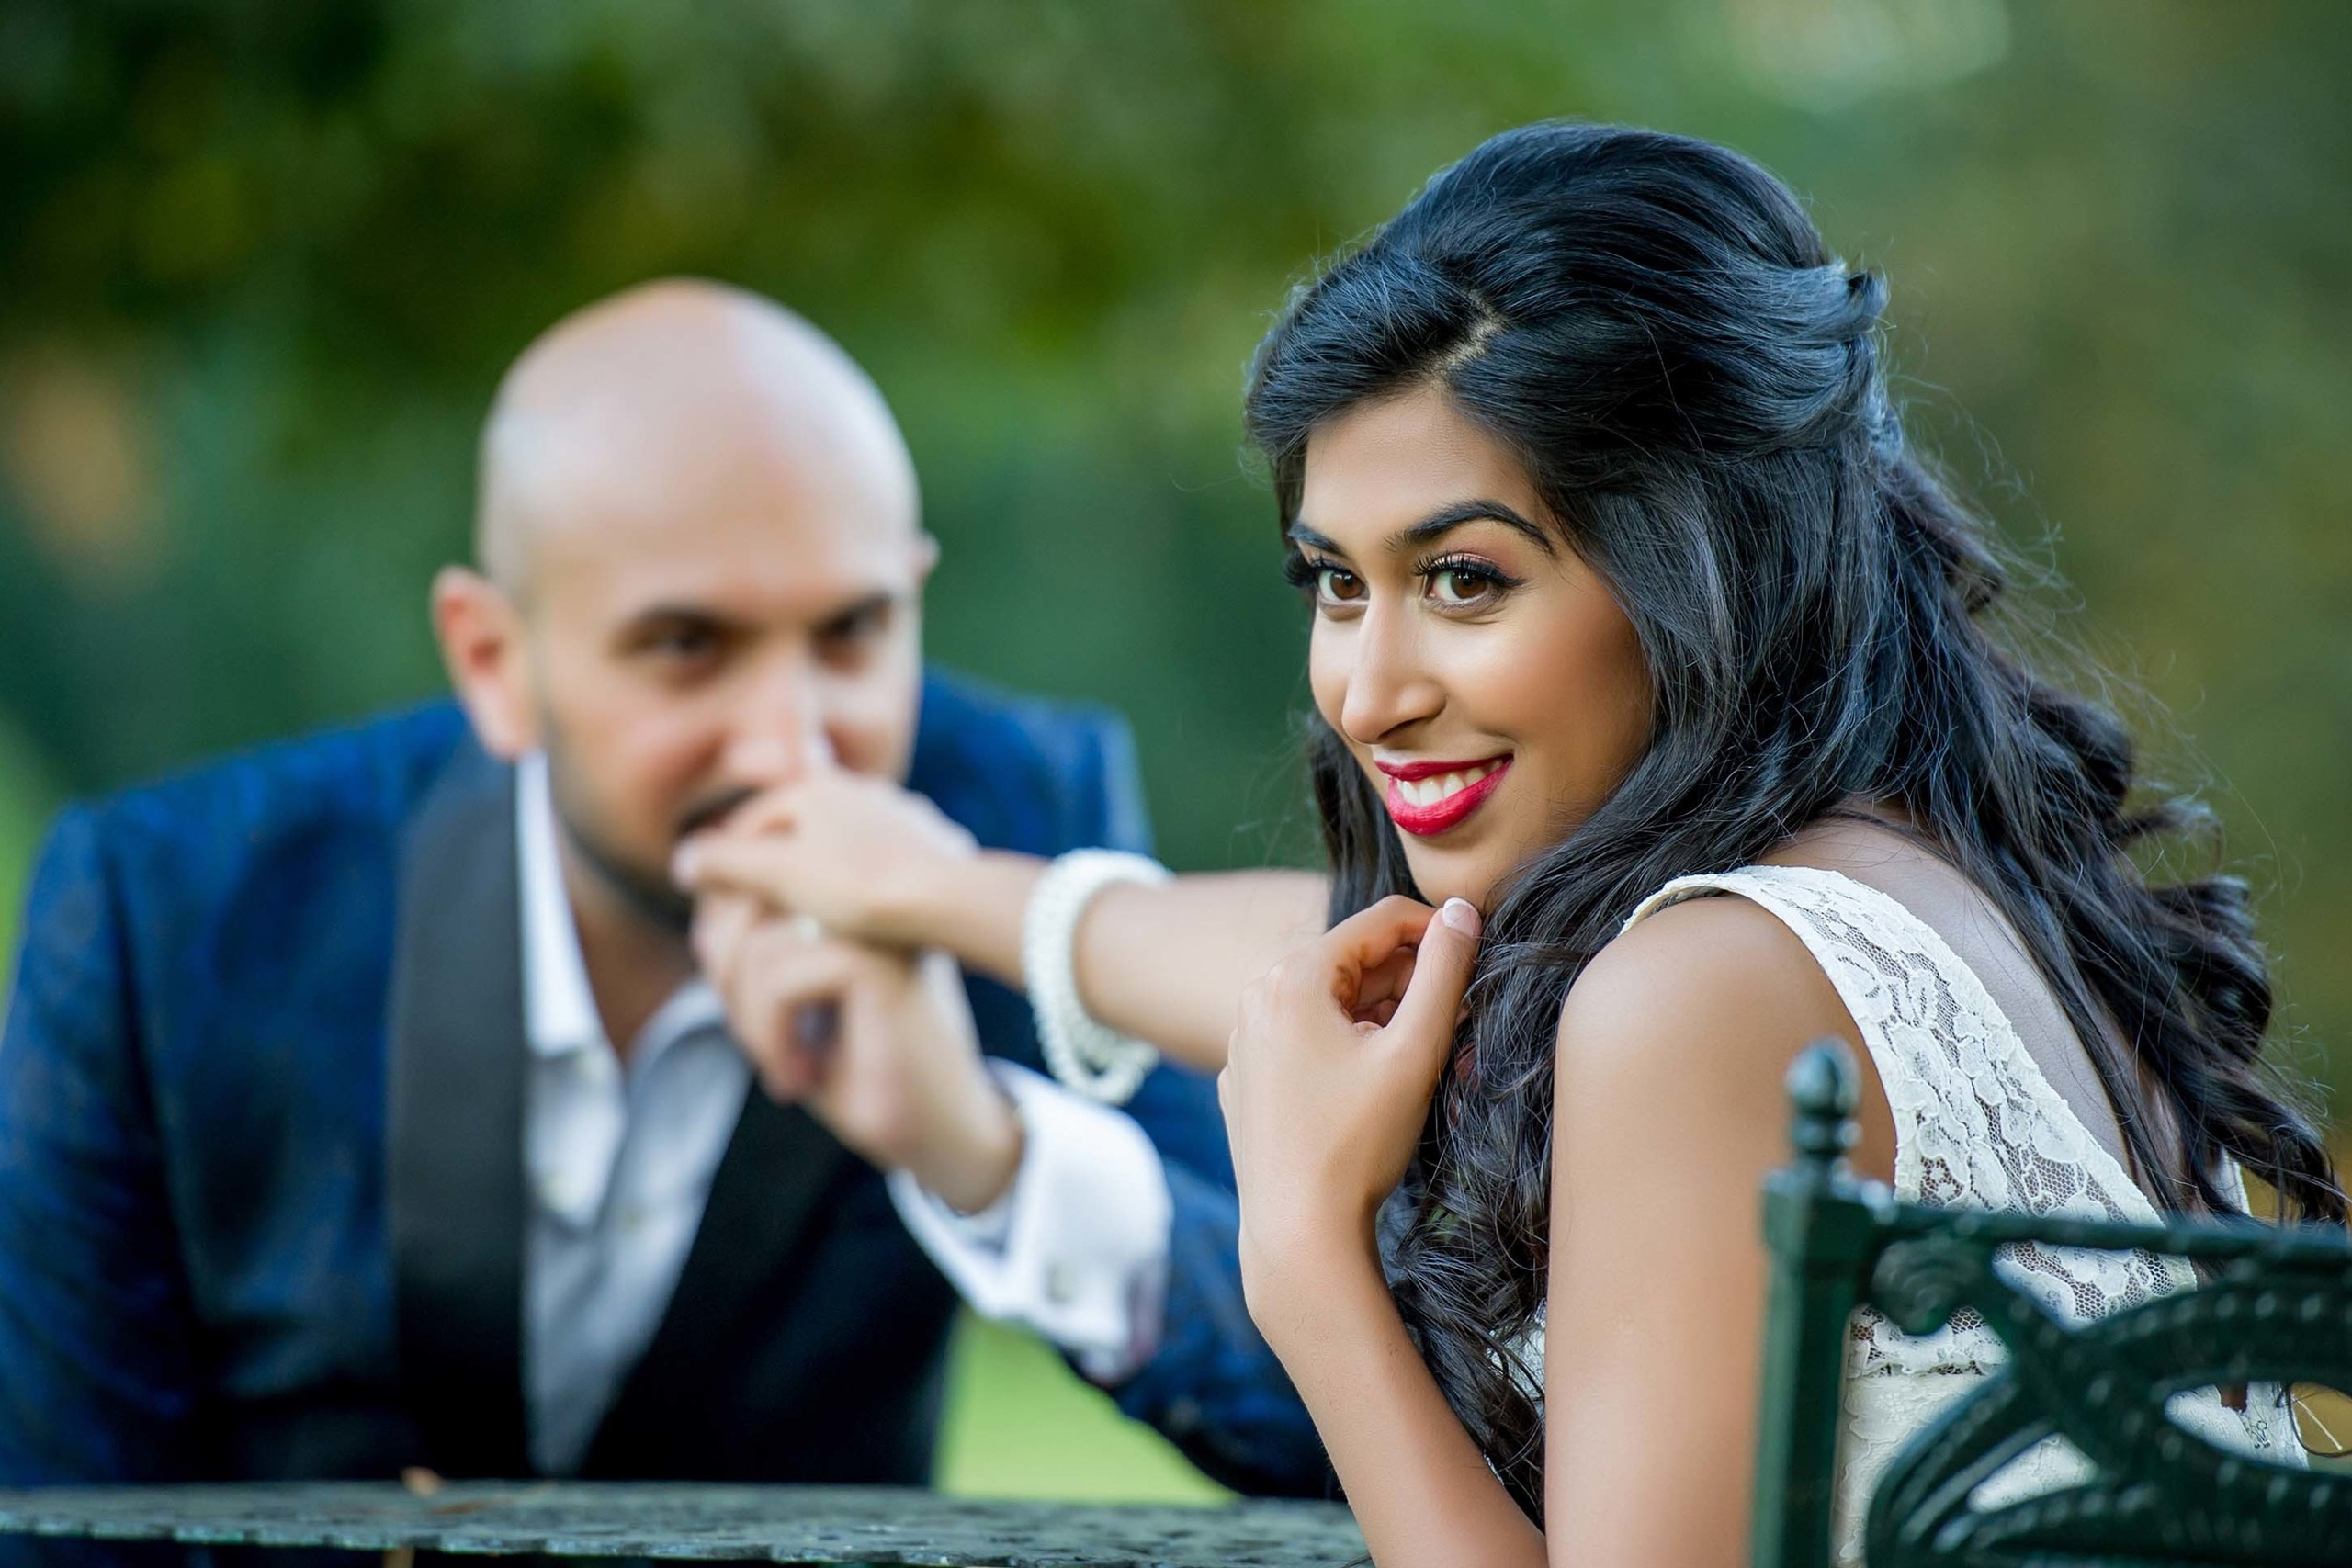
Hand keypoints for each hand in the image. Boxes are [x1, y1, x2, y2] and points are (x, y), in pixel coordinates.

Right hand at [672, 769, 978, 948]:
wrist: (950, 899)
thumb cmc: (859, 889)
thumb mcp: (781, 878)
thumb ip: (727, 864)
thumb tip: (682, 860)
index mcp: (818, 789)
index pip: (752, 823)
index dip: (727, 863)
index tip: (716, 904)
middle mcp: (860, 788)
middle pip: (798, 830)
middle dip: (774, 866)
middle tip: (758, 913)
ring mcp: (901, 812)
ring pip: (843, 844)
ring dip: (821, 873)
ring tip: (808, 919)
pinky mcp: (935, 841)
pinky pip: (884, 861)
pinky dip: (865, 883)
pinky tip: (864, 918)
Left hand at [693, 891, 1021, 1213]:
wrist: (942, 1136)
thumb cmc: (867, 1079)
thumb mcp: (789, 1012)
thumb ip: (750, 957)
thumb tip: (702, 909)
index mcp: (852, 907)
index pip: (753, 886)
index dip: (723, 948)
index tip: (751, 1020)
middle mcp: (867, 906)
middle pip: (747, 900)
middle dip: (727, 979)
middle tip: (757, 1044)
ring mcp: (876, 930)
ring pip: (757, 945)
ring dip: (748, 1021)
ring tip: (783, 1069)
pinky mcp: (877, 965)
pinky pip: (781, 979)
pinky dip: (770, 1037)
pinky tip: (800, 1079)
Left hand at [1218, 895, 1480, 1324]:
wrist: (1298, 1232)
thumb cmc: (1357, 1143)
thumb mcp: (1414, 1050)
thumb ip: (1443, 970)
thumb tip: (1460, 911)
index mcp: (1293, 976)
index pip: (1380, 920)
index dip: (1436, 932)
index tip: (1477, 959)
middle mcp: (1256, 995)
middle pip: (1353, 961)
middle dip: (1410, 985)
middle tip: (1458, 1025)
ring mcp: (1245, 1039)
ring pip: (1331, 1003)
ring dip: (1381, 1017)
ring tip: (1422, 1061)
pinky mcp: (1246, 1078)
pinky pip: (1303, 1039)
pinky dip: (1344, 1047)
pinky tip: (1372, 1089)